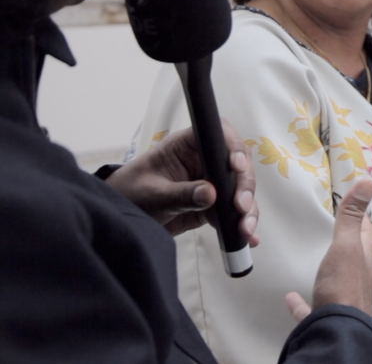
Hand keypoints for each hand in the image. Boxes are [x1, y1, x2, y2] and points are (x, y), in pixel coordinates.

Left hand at [106, 120, 257, 242]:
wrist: (120, 219)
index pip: (218, 135)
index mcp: (187, 146)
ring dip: (247, 209)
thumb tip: (210, 194)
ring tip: (244, 230)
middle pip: (238, 164)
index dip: (233, 147)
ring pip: (240, 190)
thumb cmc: (129, 194)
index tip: (237, 166)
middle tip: (241, 206)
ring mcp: (211, 182)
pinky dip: (241, 224)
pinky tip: (248, 238)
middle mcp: (204, 160)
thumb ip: (180, 194)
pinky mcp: (213, 204)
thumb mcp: (152, 195)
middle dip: (244, 186)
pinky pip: (233, 212)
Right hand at [286, 179, 371, 320]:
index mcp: (363, 260)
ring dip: (329, 272)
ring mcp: (342, 300)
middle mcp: (357, 279)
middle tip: (336, 231)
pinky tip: (291, 298)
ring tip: (319, 263)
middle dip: (347, 244)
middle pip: (354, 257)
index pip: (366, 233)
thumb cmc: (344, 286)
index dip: (362, 217)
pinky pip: (312, 308)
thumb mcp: (347, 245)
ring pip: (336, 283)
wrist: (338, 332)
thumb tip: (368, 180)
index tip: (356, 204)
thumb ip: (351, 216)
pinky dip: (302, 304)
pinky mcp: (324, 319)